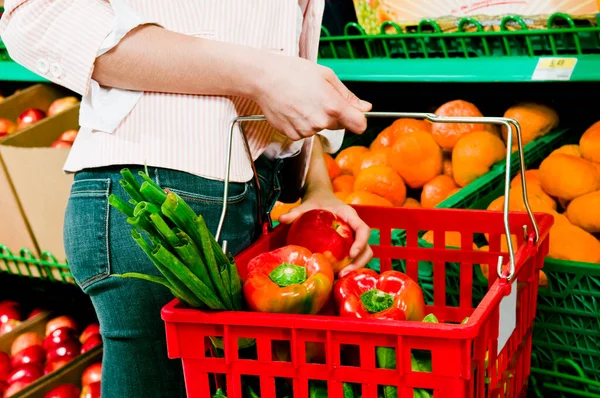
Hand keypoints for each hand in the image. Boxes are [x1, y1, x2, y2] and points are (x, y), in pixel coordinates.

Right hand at [253, 54, 371, 140]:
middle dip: (333, 114)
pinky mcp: (292, 135)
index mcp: (333, 105)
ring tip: (301, 100)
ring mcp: (305, 130)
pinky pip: (304, 132)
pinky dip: (301, 123)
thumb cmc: (294, 72)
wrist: (264, 78)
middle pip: (338, 125)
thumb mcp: (327, 76)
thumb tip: (365, 108)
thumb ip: (348, 96)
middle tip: (317, 97)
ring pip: (320, 128)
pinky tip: (293, 109)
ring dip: (315, 118)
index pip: (359, 125)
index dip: (358, 119)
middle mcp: (321, 121)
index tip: (353, 114)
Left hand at [278, 191, 372, 277]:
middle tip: (342, 274)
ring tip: (339, 278)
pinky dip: (348, 268)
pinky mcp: (348, 246)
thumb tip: (281, 219)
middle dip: (358, 262)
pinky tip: (335, 276)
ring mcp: (353, 238)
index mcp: (350, 216)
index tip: (351, 254)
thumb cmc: (317, 202)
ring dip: (355, 268)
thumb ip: (296, 212)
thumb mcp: (307, 205)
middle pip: (367, 248)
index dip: (360, 242)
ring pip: (363, 256)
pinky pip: (353, 259)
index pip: (363, 229)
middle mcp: (355, 228)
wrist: (321, 199)